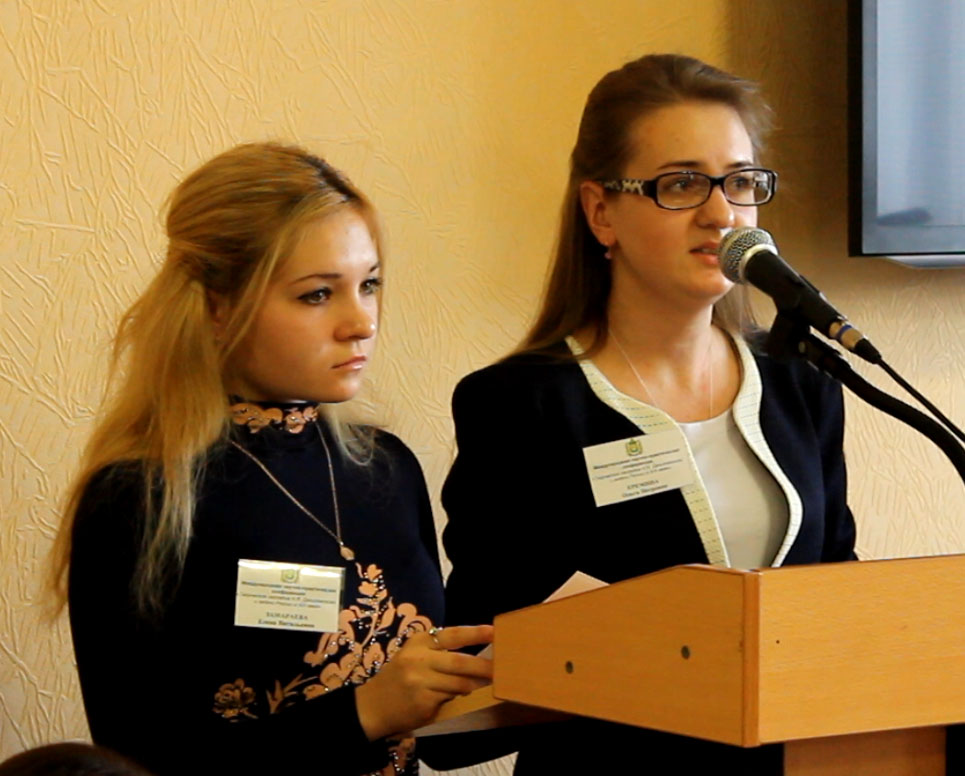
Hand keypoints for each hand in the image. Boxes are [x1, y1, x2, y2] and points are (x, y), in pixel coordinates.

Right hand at [355, 624, 493, 740]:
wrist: (372, 705)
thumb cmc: (399, 677)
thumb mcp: (413, 655)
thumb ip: (438, 651)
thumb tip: (475, 653)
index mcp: (418, 642)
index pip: (452, 635)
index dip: (475, 633)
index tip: (494, 631)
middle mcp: (418, 659)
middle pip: (459, 661)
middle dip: (484, 665)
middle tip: (502, 668)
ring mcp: (420, 682)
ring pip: (459, 683)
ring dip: (474, 685)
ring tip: (486, 684)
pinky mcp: (423, 702)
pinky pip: (450, 698)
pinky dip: (458, 697)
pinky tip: (458, 696)